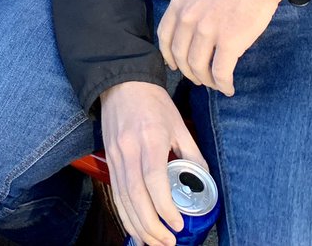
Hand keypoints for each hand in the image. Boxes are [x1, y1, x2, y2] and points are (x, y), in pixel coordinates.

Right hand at [100, 81, 206, 245]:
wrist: (121, 83)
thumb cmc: (153, 102)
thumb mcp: (179, 124)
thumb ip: (192, 154)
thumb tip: (202, 180)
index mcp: (150, 139)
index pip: (154, 180)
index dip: (165, 207)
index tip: (177, 224)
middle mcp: (129, 150)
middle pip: (136, 197)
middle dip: (152, 226)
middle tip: (168, 242)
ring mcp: (115, 156)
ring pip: (123, 199)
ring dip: (138, 225)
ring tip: (153, 243)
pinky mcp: (109, 159)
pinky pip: (116, 193)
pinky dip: (125, 214)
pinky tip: (135, 229)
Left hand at [157, 0, 287, 96]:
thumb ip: (190, 6)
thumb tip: (191, 28)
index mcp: (179, 4)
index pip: (164, 37)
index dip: (169, 56)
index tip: (175, 66)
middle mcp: (188, 19)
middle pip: (180, 56)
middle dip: (189, 72)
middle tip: (199, 79)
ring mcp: (207, 31)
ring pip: (198, 67)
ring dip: (206, 81)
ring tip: (216, 84)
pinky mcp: (229, 42)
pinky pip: (220, 72)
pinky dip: (223, 84)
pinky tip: (228, 88)